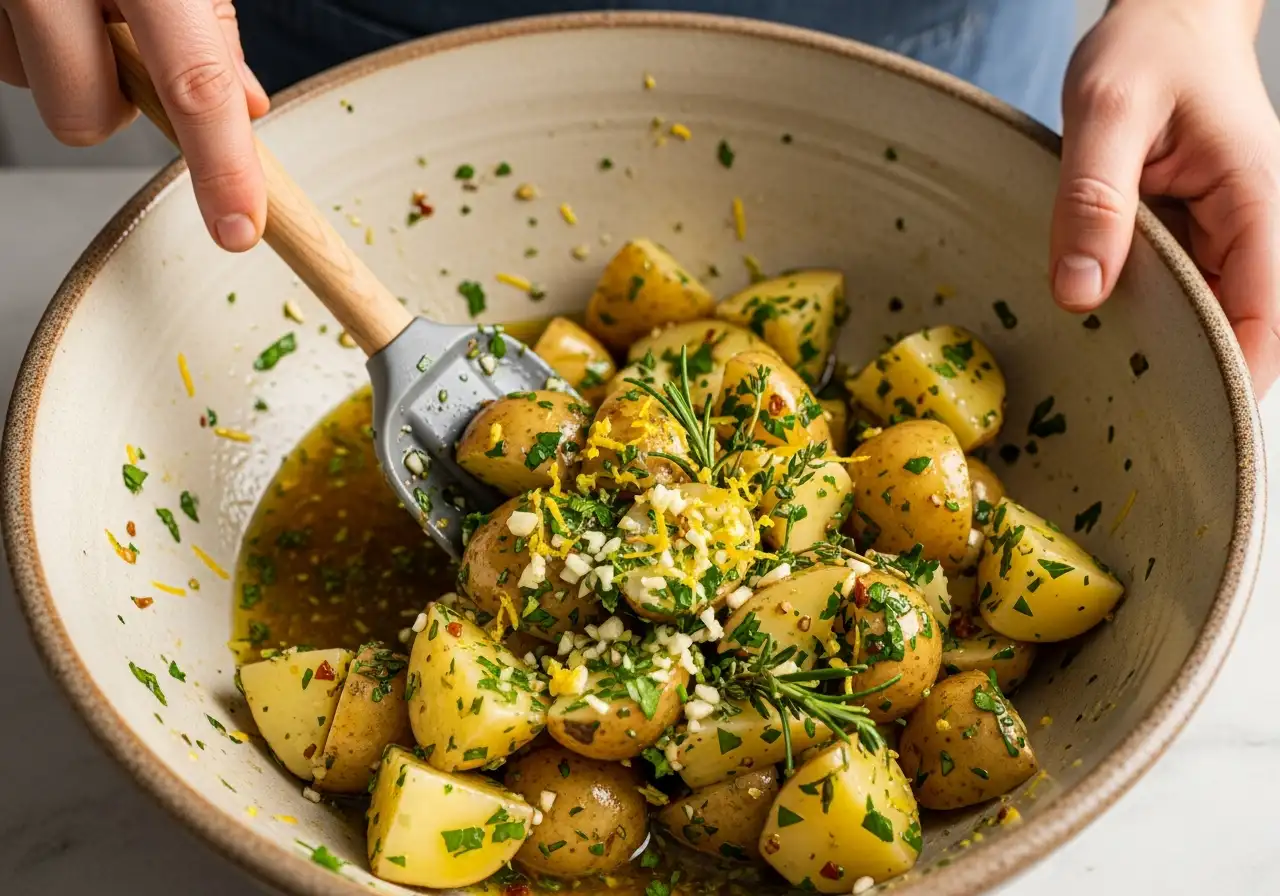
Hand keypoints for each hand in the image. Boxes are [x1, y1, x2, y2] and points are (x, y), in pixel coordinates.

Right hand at [0, 0, 268, 251]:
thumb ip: (211, 26)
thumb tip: (249, 106)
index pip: (194, 86)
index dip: (222, 167)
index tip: (239, 229)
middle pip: (86, 119)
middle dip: (113, 108)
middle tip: (125, 48)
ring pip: (35, 93)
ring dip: (67, 69)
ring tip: (81, 8)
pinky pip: (2, 62)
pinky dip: (29, 45)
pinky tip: (46, 6)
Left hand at [1051, 0, 1279, 395]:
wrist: (1162, 15)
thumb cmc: (1146, 49)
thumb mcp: (1106, 112)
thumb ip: (1094, 200)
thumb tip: (1081, 293)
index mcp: (1256, 204)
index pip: (1266, 320)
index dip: (1234, 382)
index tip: (1185, 431)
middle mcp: (1250, 228)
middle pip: (1233, 330)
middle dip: (1182, 375)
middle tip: (1116, 419)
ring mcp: (1220, 234)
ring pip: (1198, 316)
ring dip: (1153, 344)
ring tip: (1094, 381)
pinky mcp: (1187, 233)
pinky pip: (1169, 289)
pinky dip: (1134, 309)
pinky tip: (1090, 325)